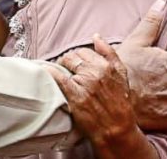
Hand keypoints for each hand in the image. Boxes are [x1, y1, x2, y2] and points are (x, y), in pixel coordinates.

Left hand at [51, 36, 155, 158]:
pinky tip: (44, 71)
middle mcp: (95, 72)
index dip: (78, 57)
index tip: (75, 63)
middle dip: (68, 61)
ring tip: (58, 73)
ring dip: (60, 66)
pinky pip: (58, 78)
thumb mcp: (122, 75)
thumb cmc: (120, 104)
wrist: (116, 129)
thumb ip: (109, 53)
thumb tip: (96, 36)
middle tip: (65, 69)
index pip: (84, 51)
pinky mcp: (74, 95)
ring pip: (65, 64)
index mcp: (106, 65)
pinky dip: (50, 72)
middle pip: (73, 56)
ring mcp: (84, 83)